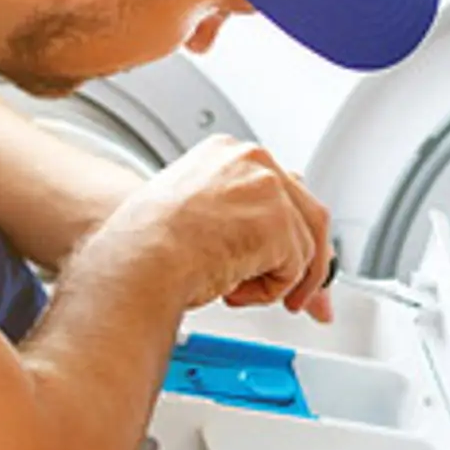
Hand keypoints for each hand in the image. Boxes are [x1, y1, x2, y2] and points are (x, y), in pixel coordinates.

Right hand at [87, 136, 335, 321]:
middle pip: (308, 212)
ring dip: (277, 280)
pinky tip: (232, 289)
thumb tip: (267, 253)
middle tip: (301, 297)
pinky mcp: (279, 222)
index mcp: (226, 152)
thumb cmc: (144, 246)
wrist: (139, 261)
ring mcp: (268, 188)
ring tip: (236, 290)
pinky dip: (269, 292)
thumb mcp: (190, 217)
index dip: (288, 229)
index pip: (281, 187)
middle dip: (310, 262)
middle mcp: (252, 161)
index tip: (286, 256)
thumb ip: (233, 220)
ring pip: (304, 245)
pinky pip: (295, 269)